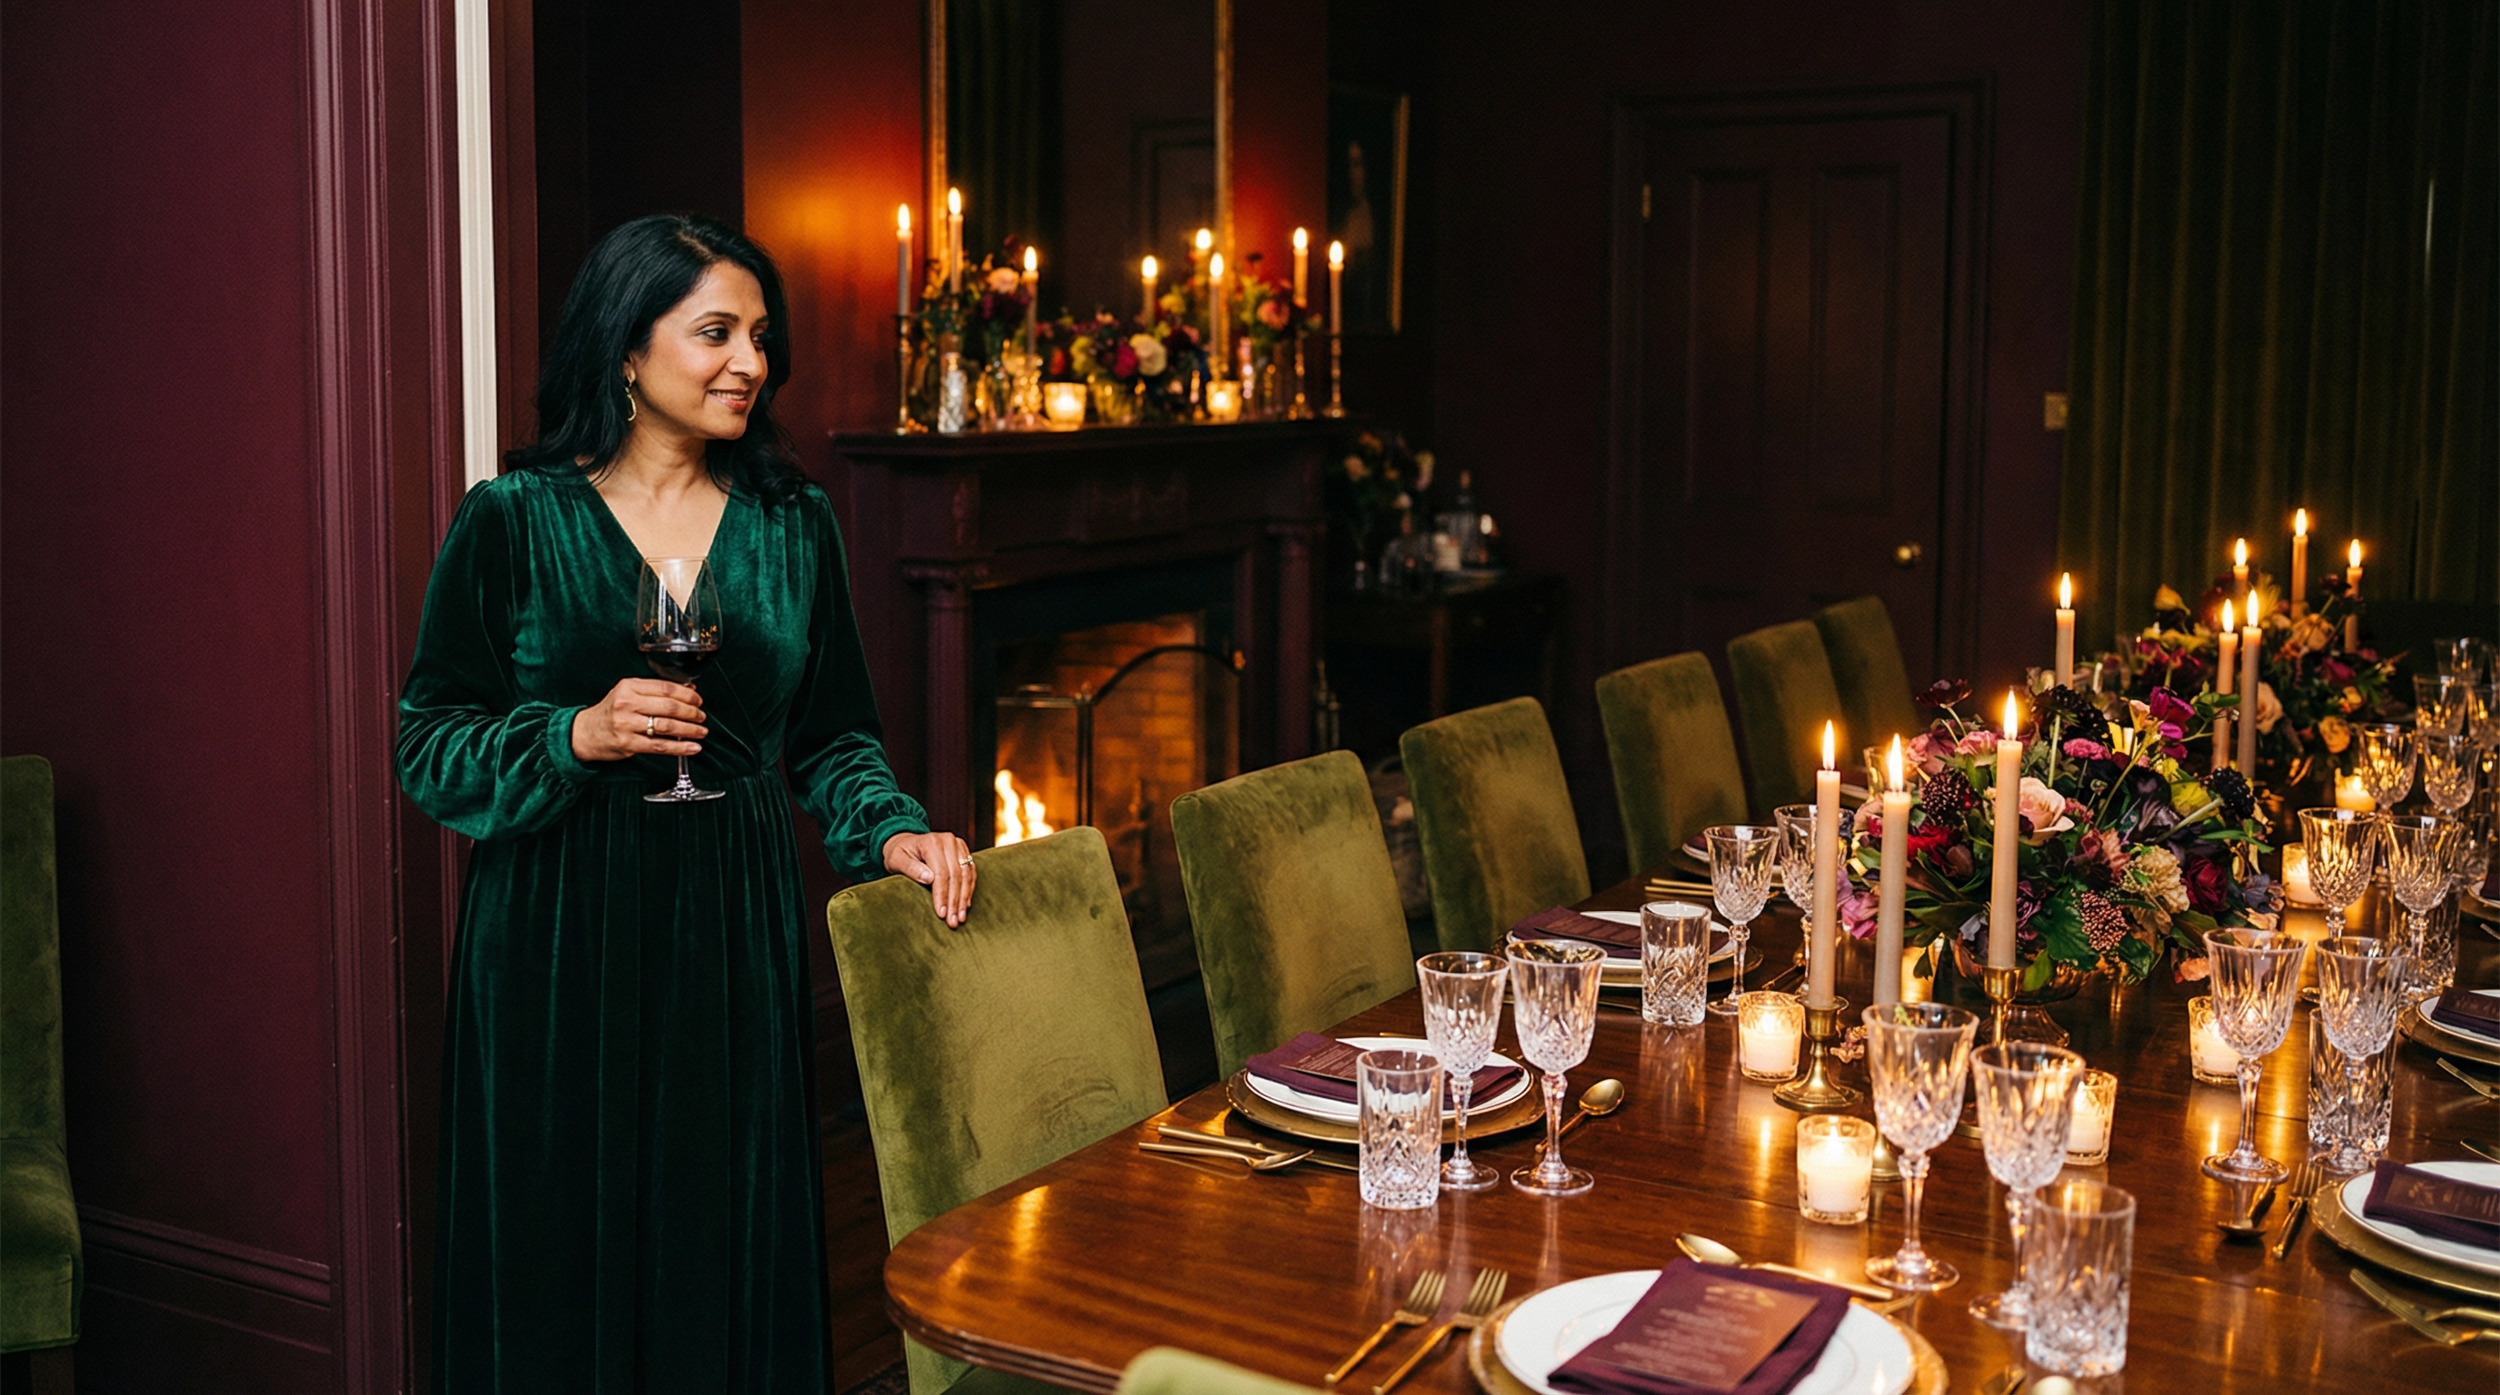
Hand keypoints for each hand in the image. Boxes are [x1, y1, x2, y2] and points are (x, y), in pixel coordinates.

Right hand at [571, 679, 706, 763]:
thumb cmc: (610, 712)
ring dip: (690, 729)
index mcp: (629, 687)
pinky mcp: (628, 744)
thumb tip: (688, 690)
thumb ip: (654, 691)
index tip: (698, 700)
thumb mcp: (627, 693)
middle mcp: (628, 704)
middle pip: (670, 706)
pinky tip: (693, 747)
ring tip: (701, 731)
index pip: (666, 688)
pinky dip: (681, 747)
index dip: (687, 695)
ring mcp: (627, 724)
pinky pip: (661, 746)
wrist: (584, 733)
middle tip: (702, 716)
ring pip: (667, 726)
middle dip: (692, 712)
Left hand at [884, 830, 975, 926]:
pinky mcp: (963, 851)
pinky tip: (965, 905)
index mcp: (931, 842)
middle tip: (953, 921)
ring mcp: (958, 845)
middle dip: (954, 901)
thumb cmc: (899, 854)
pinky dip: (969, 890)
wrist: (906, 843)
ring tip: (960, 918)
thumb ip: (911, 868)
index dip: (942, 895)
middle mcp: (948, 840)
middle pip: (956, 875)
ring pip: (967, 874)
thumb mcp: (897, 860)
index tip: (941, 914)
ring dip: (964, 898)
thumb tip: (929, 878)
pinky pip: (971, 872)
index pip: (941, 873)